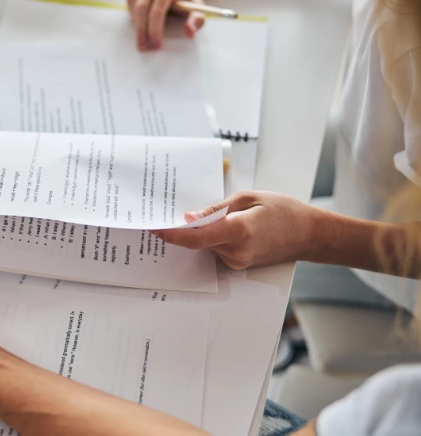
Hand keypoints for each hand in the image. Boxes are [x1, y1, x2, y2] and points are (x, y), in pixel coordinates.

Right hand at [126, 0, 205, 50]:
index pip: (157, 12)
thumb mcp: (195, 6)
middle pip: (141, 10)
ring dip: (138, 24)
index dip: (154, 31)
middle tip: (143, 47)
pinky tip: (141, 20)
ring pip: (133, 7)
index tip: (156, 45)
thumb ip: (196, 20)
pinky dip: (133, 15)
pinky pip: (129, 3)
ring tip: (144, 34)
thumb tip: (189, 33)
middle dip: (141, 31)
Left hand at [151, 191, 321, 269]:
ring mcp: (237, 262)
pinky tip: (220, 226)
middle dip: (184, 227)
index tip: (154, 227)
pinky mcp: (238, 265)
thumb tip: (189, 218)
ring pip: (206, 245)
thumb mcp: (248, 198)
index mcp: (239, 230)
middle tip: (167, 214)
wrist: (309, 234)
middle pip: (198, 240)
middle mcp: (236, 251)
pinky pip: (216, 249)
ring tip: (208, 215)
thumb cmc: (284, 211)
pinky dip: (212, 237)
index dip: (172, 233)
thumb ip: (215, 209)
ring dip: (201, 231)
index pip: (196, 237)